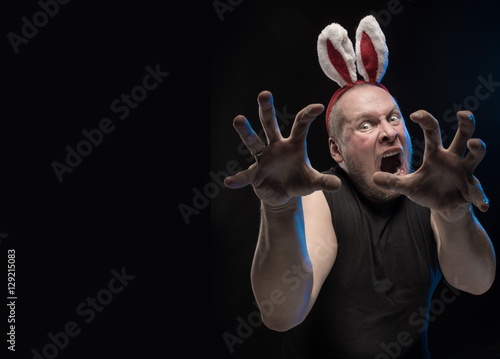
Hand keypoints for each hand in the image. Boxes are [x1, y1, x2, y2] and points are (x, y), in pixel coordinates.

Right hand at [224, 91, 339, 206]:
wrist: (283, 195)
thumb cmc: (298, 181)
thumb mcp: (312, 182)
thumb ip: (323, 182)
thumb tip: (337, 185)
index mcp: (293, 144)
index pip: (300, 125)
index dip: (308, 115)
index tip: (317, 107)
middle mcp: (276, 146)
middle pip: (270, 124)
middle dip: (267, 109)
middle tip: (265, 93)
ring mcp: (263, 158)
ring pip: (254, 141)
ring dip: (246, 131)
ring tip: (238, 118)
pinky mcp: (255, 173)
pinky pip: (246, 175)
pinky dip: (238, 179)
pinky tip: (229, 181)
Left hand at [373, 110, 488, 220]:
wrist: (442, 207)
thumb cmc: (427, 190)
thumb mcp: (408, 186)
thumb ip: (393, 181)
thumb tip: (374, 177)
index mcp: (436, 154)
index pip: (433, 132)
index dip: (426, 121)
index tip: (414, 114)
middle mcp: (453, 159)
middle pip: (462, 136)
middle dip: (466, 124)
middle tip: (464, 113)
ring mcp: (465, 172)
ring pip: (475, 156)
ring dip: (477, 150)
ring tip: (475, 144)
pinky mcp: (471, 189)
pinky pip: (477, 192)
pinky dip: (480, 198)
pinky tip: (483, 204)